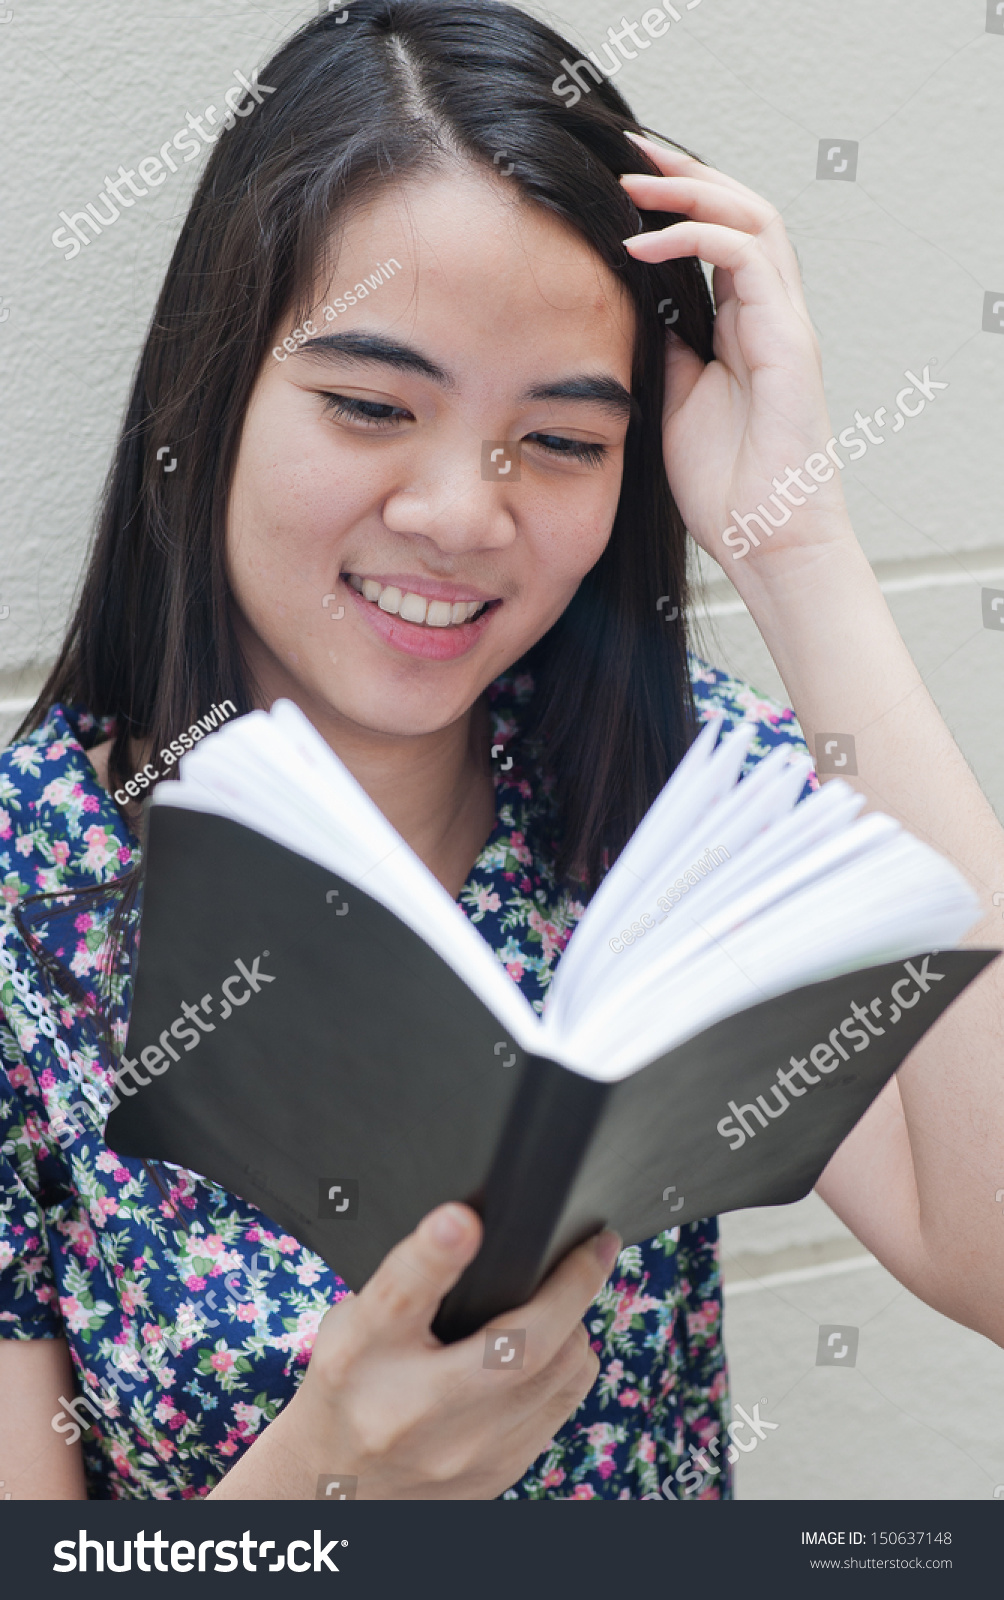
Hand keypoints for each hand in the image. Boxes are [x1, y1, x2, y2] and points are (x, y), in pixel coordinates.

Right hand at [283, 1203, 619, 1498]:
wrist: (339, 1483)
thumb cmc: (350, 1384)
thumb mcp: (353, 1319)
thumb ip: (408, 1276)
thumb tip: (466, 1224)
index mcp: (363, 1354)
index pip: (401, 1296)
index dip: (436, 1251)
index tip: (463, 1218)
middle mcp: (416, 1410)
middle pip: (517, 1347)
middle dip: (570, 1287)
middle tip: (596, 1244)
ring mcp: (466, 1451)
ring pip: (560, 1374)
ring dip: (574, 1325)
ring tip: (567, 1297)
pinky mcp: (500, 1471)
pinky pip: (562, 1405)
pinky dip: (568, 1364)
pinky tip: (555, 1345)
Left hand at [620, 133, 853, 579]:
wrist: (765, 541)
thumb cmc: (723, 487)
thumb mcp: (673, 403)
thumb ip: (663, 349)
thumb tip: (630, 306)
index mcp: (746, 327)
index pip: (718, 236)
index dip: (676, 201)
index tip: (619, 179)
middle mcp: (772, 315)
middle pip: (742, 209)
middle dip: (684, 173)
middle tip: (626, 150)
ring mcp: (785, 325)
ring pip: (753, 219)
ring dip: (690, 192)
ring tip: (630, 182)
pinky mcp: (789, 342)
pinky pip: (748, 261)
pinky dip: (695, 239)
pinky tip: (641, 244)